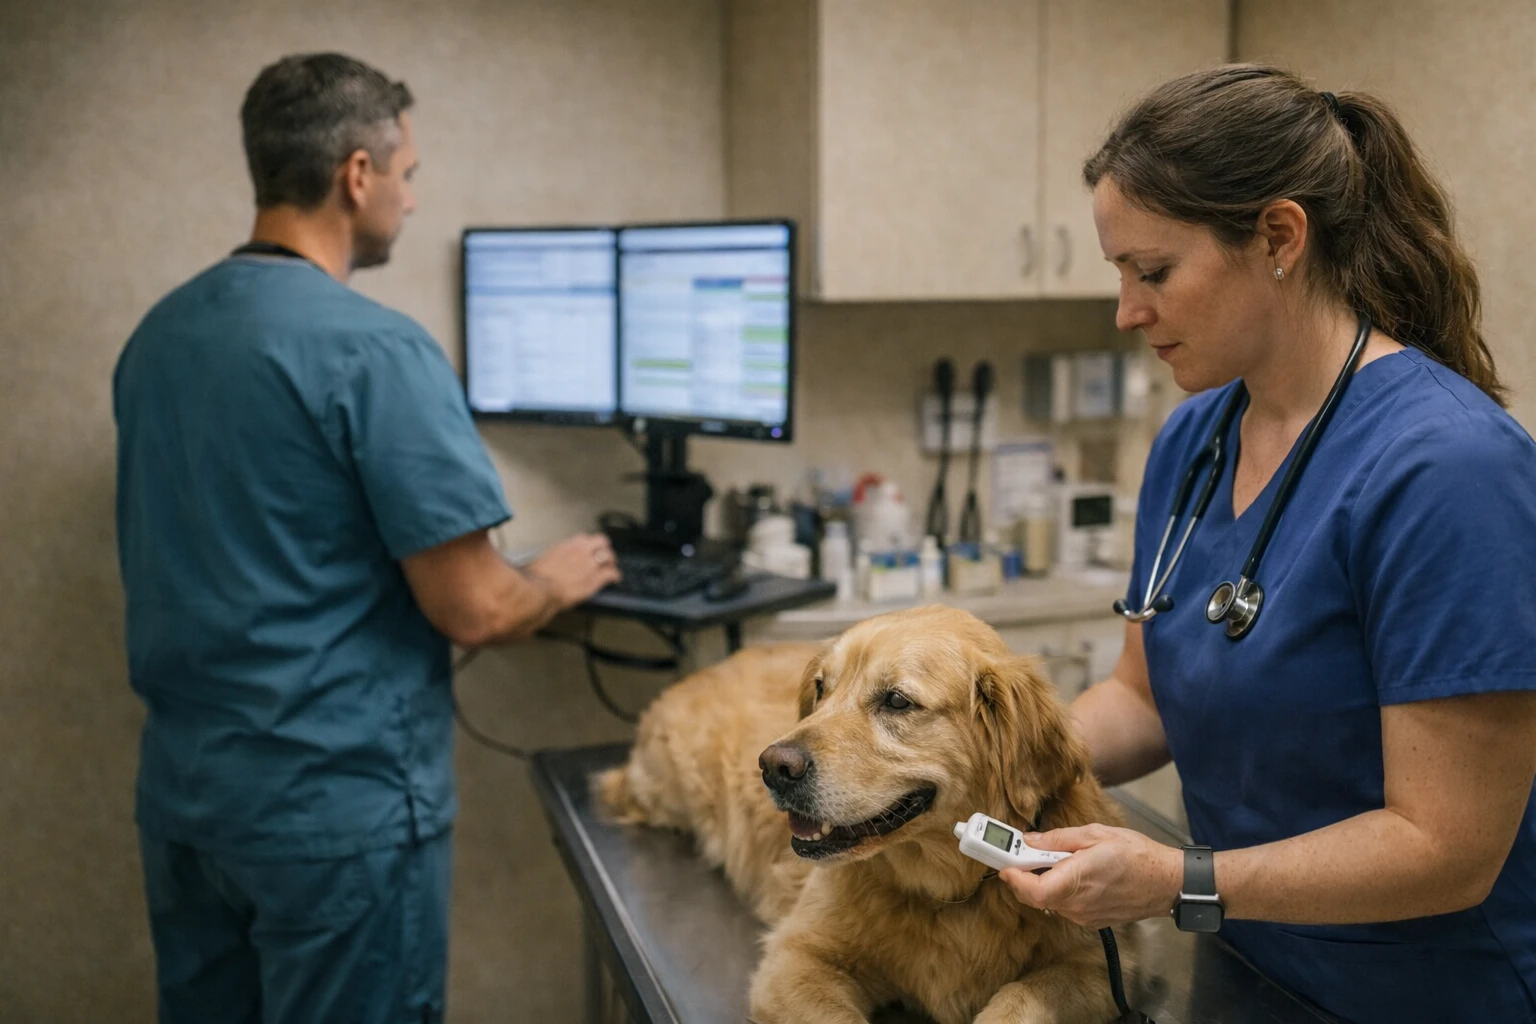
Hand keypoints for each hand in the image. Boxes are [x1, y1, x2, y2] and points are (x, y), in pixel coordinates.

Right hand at [523, 533, 620, 608]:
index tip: (588, 549)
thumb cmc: (535, 578)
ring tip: (611, 566)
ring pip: (609, 556)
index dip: (588, 544)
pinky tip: (616, 579)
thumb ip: (551, 557)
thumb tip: (547, 561)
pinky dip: (615, 576)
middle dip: (604, 548)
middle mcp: (581, 551)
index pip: (584, 538)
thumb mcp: (541, 560)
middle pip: (601, 542)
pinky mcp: (595, 579)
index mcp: (567, 545)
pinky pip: (612, 574)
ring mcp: (590, 564)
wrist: (539, 590)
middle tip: (605, 555)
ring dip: (611, 561)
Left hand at [998, 824, 1182, 929]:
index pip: (1033, 890)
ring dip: (1042, 881)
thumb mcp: (1095, 834)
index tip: (1004, 864)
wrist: (1166, 883)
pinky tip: (1069, 872)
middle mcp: (1077, 904)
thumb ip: (1059, 838)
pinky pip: (1064, 905)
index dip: (1013, 879)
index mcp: (1077, 881)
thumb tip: (1030, 840)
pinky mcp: (1090, 920)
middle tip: (1017, 854)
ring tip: (1052, 859)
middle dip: (1022, 876)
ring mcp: (1084, 915)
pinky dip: (1059, 889)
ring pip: (1049, 900)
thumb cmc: (1136, 855)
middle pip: (1035, 896)